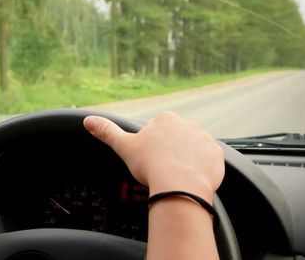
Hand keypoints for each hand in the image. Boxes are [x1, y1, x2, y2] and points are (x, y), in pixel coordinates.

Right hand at [83, 112, 223, 202]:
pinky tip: (191, 178)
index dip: (153, 145)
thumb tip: (88, 120)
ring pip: (193, 148)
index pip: (159, 129)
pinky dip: (201, 168)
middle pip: (177, 137)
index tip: (150, 158)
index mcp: (166, 119)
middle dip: (171, 150)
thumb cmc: (151, 165)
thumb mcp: (124, 147)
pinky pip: (209, 160)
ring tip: (177, 175)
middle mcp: (188, 125)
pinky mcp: (217, 156)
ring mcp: (205, 140)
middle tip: (162, 168)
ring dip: (187, 158)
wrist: (179, 185)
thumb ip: (107, 131)